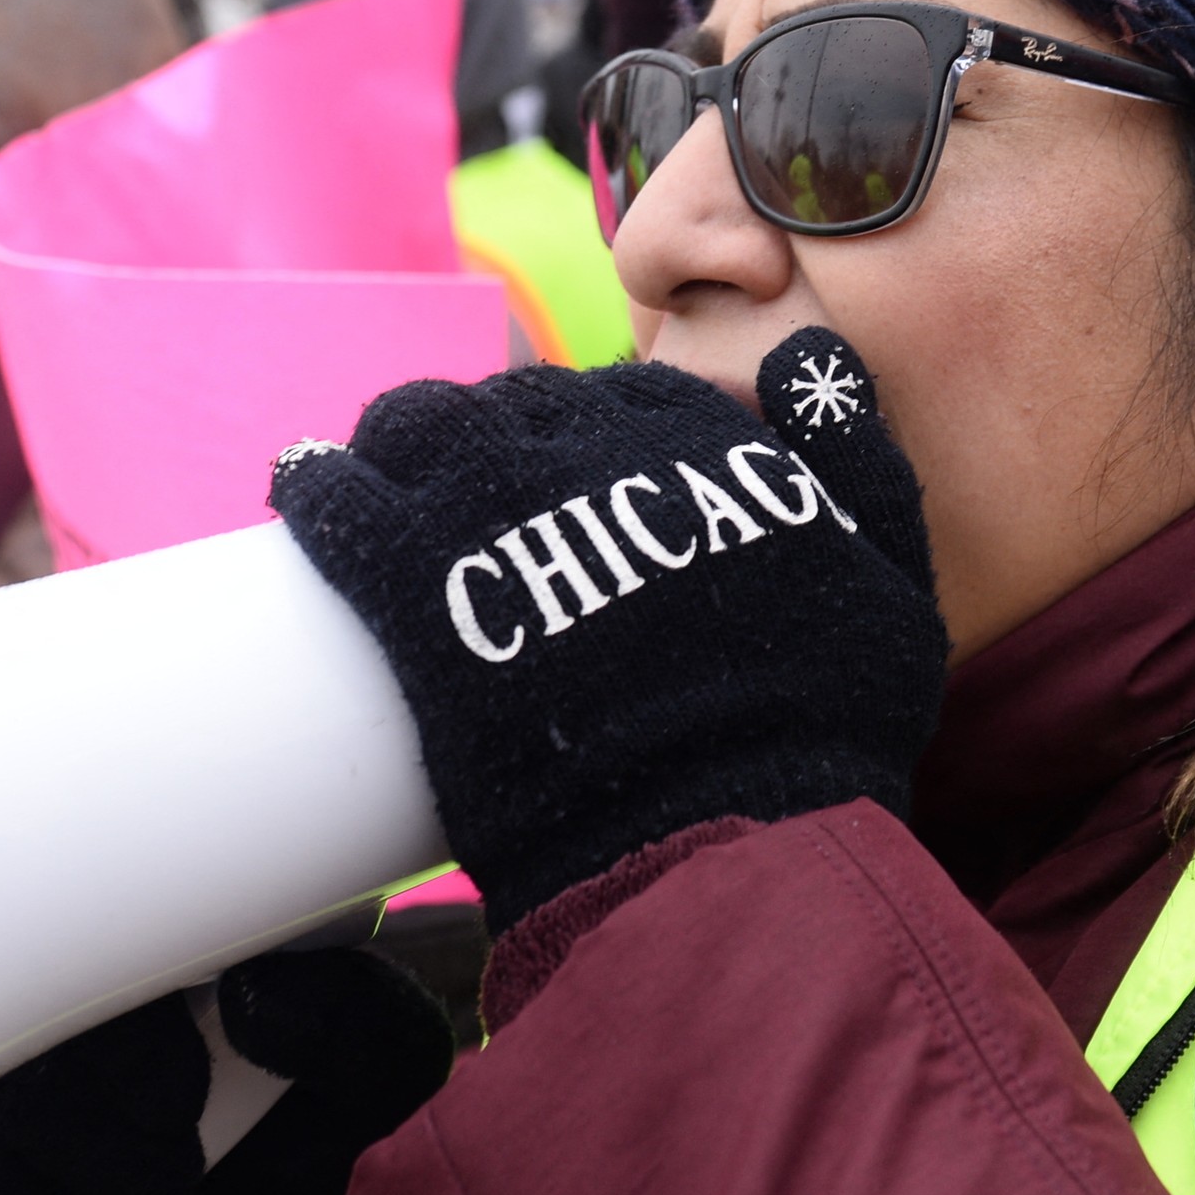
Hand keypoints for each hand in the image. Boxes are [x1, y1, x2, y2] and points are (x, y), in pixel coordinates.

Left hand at [270, 329, 945, 931]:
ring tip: (394, 490)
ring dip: (406, 447)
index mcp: (697, 435)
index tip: (580, 481)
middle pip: (514, 406)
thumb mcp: (887, 577)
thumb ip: (856, 456)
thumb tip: (800, 356)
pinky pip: (336, 499)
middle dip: (499, 444)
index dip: (595, 437)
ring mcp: (488, 508)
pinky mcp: (411, 582)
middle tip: (484, 508)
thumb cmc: (815, 729)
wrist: (721, 837)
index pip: (621, 395)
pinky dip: (318, 487)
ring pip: (418, 426)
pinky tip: (306, 493)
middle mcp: (587, 446)